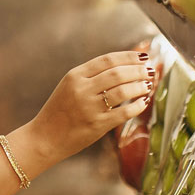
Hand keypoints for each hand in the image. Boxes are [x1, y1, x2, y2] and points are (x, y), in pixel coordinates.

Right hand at [30, 51, 152, 161]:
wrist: (44, 138)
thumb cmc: (59, 112)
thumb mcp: (69, 87)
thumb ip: (91, 77)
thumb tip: (123, 67)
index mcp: (74, 76)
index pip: (107, 60)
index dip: (129, 57)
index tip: (143, 57)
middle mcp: (82, 89)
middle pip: (118, 73)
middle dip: (138, 71)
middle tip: (150, 72)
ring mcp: (89, 107)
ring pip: (123, 91)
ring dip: (140, 86)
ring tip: (147, 86)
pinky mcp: (96, 124)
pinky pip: (124, 112)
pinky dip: (137, 106)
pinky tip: (143, 103)